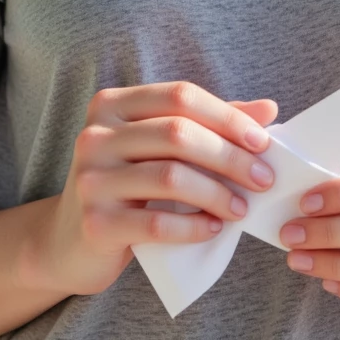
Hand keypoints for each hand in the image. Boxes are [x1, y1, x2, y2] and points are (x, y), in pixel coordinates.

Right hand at [50, 83, 278, 295]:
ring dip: (217, 193)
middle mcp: (95, 135)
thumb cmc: (127, 188)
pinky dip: (193, 227)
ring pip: (170, 177)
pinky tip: (214, 229)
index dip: (226, 116)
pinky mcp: (95, 224)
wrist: (71, 243)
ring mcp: (91, 179)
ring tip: (241, 208)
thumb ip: (208, 125)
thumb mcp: (158, 149)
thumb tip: (268, 109)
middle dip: (230, 156)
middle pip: (178, 133)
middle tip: (263, 179)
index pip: (180, 96)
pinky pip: (156, 223)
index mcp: (112, 105)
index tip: (262, 141)